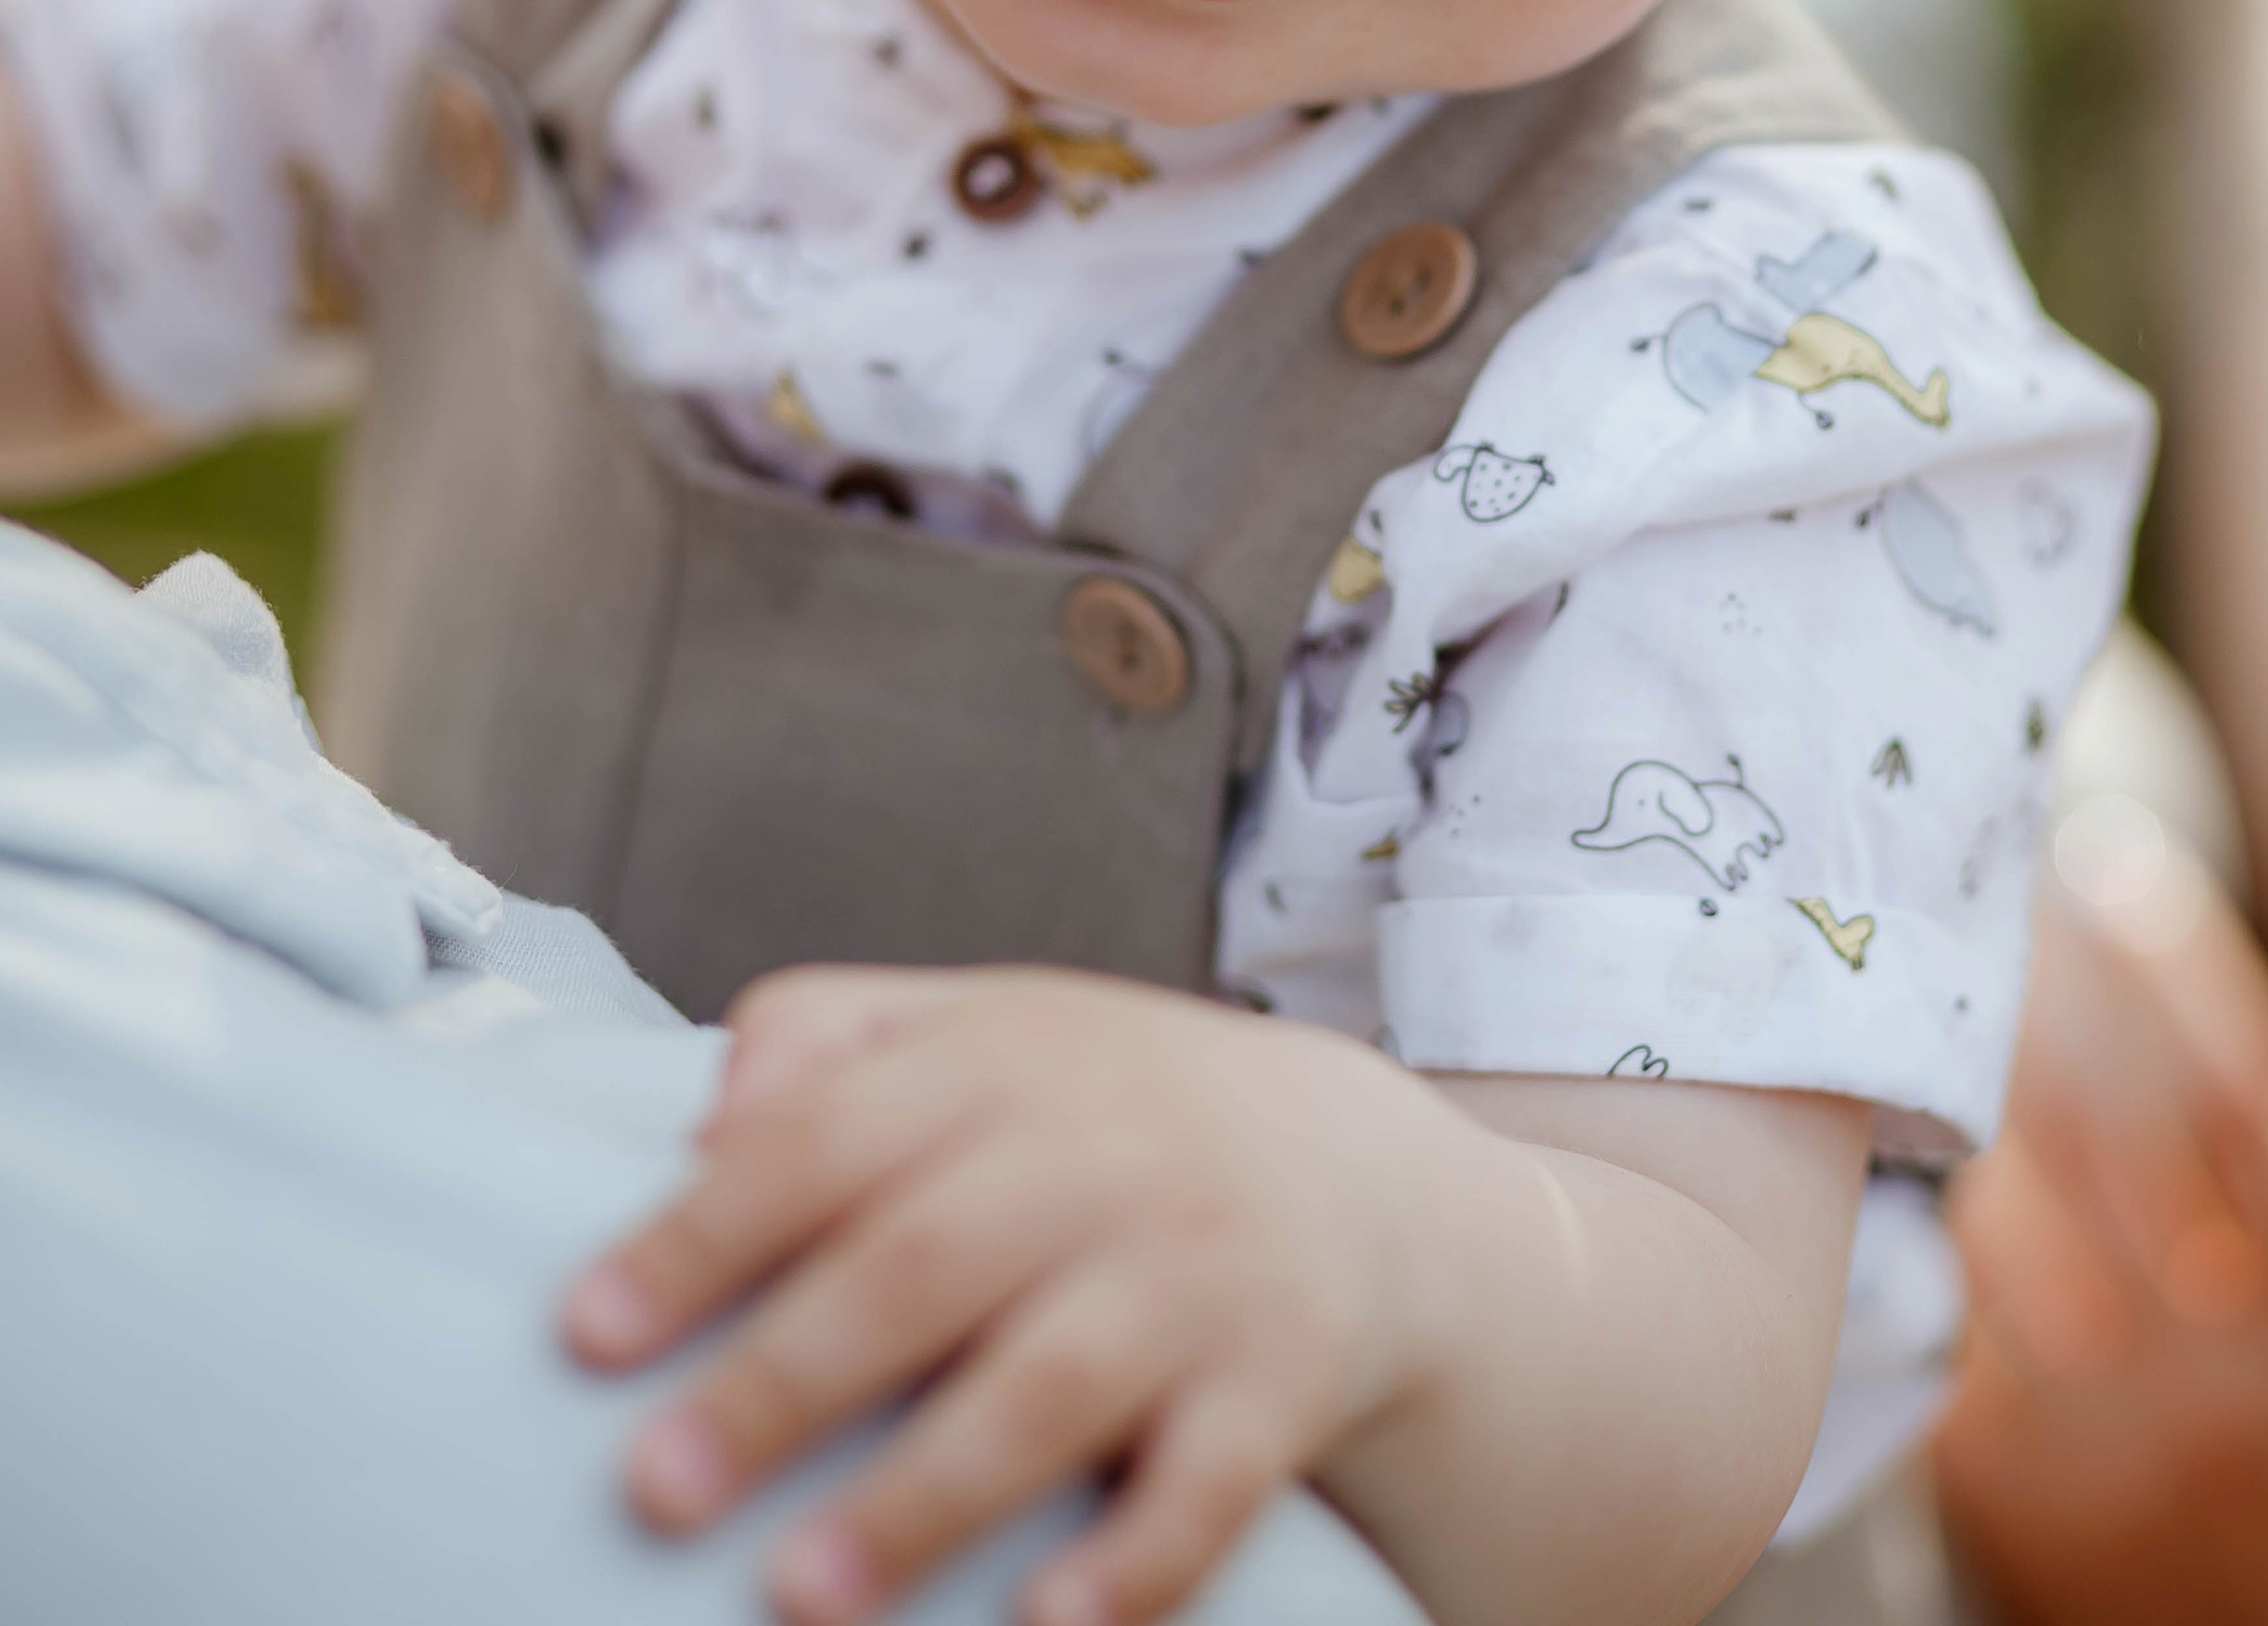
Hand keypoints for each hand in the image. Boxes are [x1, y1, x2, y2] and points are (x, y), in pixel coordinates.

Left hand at [561, 963, 1474, 1625]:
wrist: (1355, 1170)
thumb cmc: (1104, 1112)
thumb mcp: (977, 1026)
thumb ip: (826, 1040)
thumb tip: (699, 1129)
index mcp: (1000, 1061)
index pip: (828, 1134)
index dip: (703, 1231)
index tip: (585, 1330)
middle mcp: (1098, 1157)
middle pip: (924, 1262)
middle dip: (784, 1380)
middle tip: (655, 1487)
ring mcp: (1194, 1273)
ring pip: (1050, 1385)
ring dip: (922, 1496)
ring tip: (801, 1596)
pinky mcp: (1278, 1383)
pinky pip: (1206, 1486)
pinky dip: (1130, 1565)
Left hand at [1932, 802, 2267, 1624]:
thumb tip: (2141, 924)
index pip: (2239, 1095)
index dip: (2165, 961)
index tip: (2102, 855)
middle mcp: (2242, 1373)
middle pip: (2089, 1126)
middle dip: (2019, 990)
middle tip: (1963, 882)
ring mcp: (2121, 1440)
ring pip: (1992, 1205)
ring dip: (1948, 1094)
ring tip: (1907, 998)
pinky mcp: (2015, 1487)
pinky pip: (1938, 1302)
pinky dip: (1921, 1214)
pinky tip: (1891, 1145)